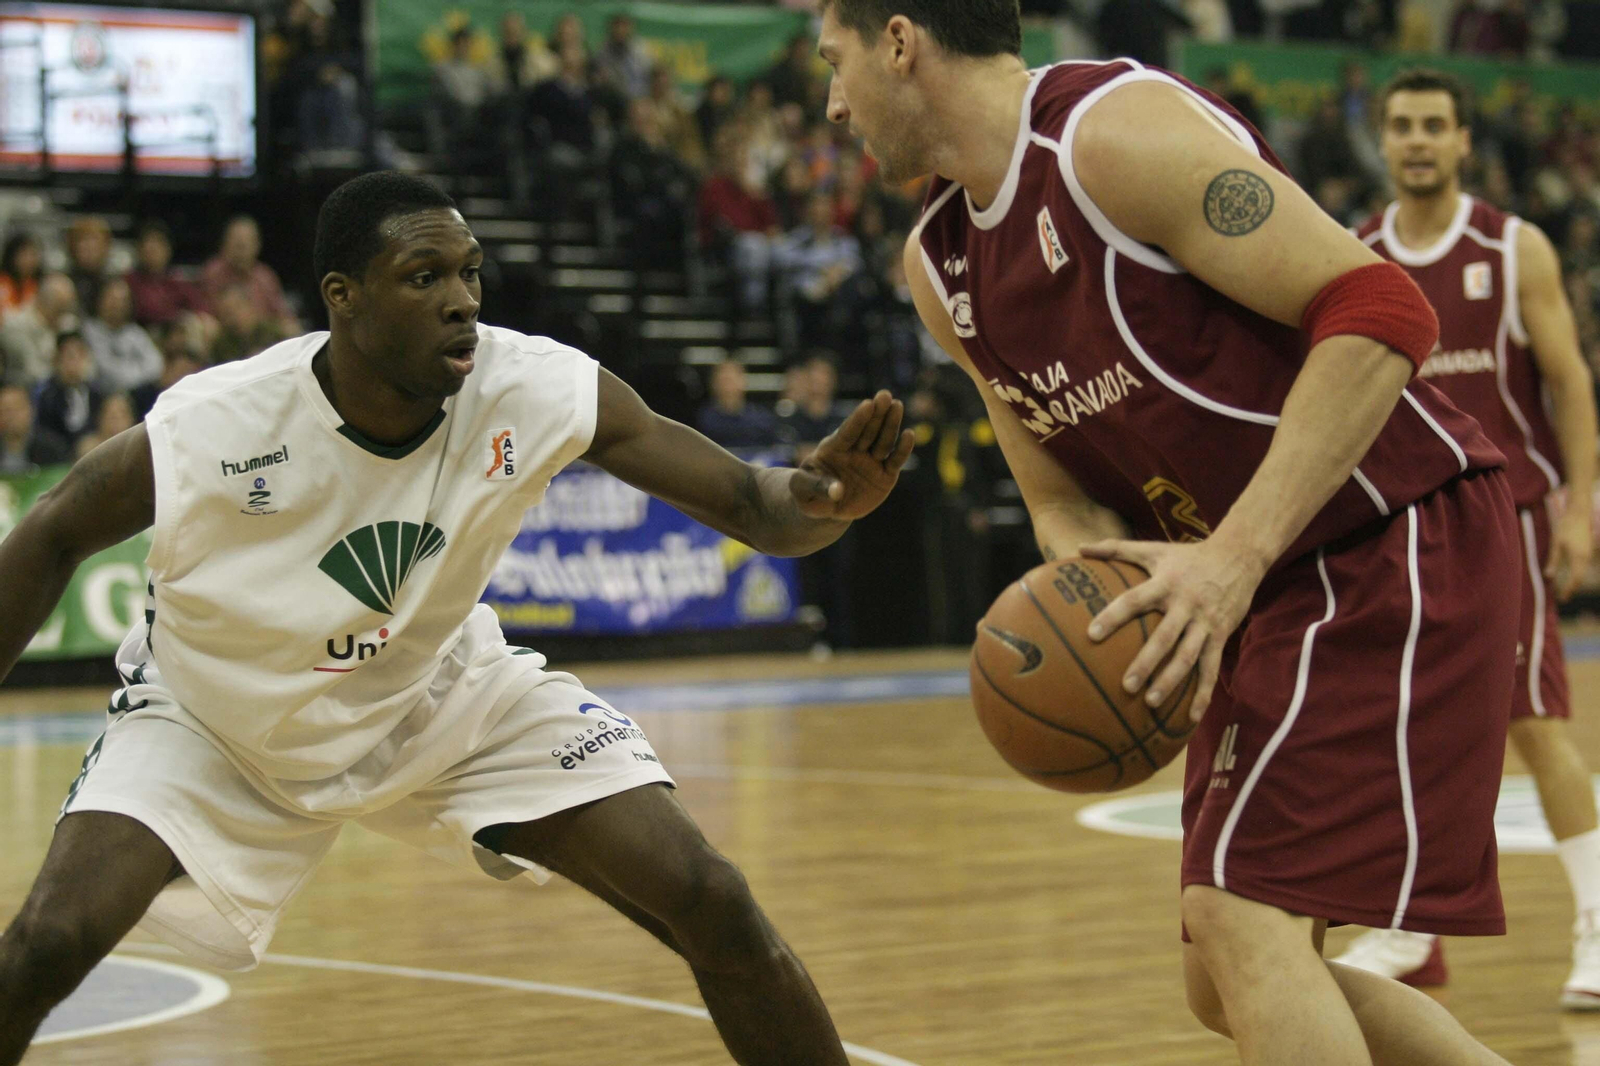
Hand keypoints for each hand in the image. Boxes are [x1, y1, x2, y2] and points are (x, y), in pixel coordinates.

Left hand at [791, 390, 914, 520]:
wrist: (827, 506)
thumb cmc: (809, 493)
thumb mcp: (803, 490)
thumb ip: (816, 487)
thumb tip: (837, 491)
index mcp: (834, 448)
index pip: (847, 432)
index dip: (857, 419)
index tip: (867, 404)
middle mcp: (855, 451)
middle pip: (868, 431)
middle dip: (876, 414)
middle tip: (884, 395)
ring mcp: (872, 461)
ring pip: (883, 441)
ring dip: (891, 423)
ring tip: (897, 405)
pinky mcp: (885, 475)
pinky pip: (895, 460)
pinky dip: (903, 449)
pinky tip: (909, 435)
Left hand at [1080, 537, 1268, 722]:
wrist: (1239, 556)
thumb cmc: (1188, 556)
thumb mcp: (1154, 549)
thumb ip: (1116, 549)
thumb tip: (1079, 548)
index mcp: (1165, 583)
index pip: (1134, 600)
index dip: (1114, 615)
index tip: (1092, 634)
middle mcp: (1186, 604)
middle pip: (1164, 637)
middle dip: (1146, 662)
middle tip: (1125, 685)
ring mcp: (1205, 622)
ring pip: (1188, 656)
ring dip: (1171, 680)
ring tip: (1151, 702)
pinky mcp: (1221, 635)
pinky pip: (1211, 668)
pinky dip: (1203, 693)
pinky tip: (1191, 716)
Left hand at [1548, 508, 1593, 601]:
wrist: (1579, 513)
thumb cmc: (1566, 527)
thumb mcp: (1556, 544)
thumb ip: (1554, 561)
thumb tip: (1549, 576)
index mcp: (1578, 557)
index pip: (1575, 579)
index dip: (1569, 590)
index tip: (1563, 599)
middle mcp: (1586, 558)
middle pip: (1580, 578)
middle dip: (1572, 589)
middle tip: (1563, 598)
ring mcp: (1588, 554)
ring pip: (1583, 572)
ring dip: (1575, 582)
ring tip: (1566, 590)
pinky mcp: (1588, 550)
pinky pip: (1583, 566)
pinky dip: (1578, 574)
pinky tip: (1571, 576)